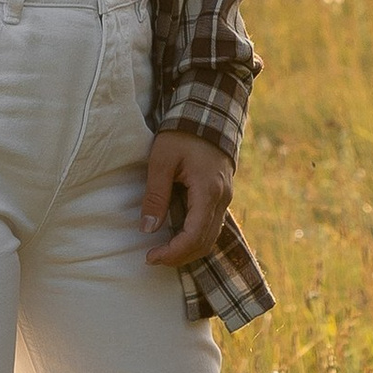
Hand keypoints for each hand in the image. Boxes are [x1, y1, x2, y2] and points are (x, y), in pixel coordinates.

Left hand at [140, 127, 234, 272]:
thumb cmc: (182, 134)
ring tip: (163, 251)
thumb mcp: (161, 160)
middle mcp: (222, 199)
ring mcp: (225, 198)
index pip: (194, 236)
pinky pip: (211, 226)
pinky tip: (177, 237)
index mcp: (208, 191)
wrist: (209, 114)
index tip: (150, 256)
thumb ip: (155, 195)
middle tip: (153, 258)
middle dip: (179, 257)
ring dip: (188, 250)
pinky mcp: (222, 196)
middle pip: (204, 243)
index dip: (173, 252)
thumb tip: (148, 229)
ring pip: (211, 237)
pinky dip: (195, 238)